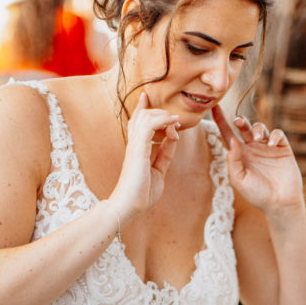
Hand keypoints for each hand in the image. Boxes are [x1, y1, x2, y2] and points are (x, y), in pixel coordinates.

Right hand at [110, 91, 179, 223]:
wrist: (129, 206)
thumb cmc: (141, 194)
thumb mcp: (159, 172)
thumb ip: (164, 155)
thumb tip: (172, 139)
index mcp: (137, 150)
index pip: (138, 123)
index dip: (144, 109)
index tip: (147, 98)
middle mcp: (134, 144)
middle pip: (141, 116)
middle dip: (158, 111)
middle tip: (175, 118)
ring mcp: (135, 146)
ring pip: (145, 117)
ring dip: (163, 115)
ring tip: (176, 121)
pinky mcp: (138, 149)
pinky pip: (149, 125)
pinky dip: (162, 121)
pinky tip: (174, 124)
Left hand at [212, 105, 303, 213]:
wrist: (279, 203)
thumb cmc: (257, 195)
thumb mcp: (239, 180)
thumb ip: (233, 161)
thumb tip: (232, 140)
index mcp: (240, 155)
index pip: (228, 135)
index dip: (221, 121)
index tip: (214, 107)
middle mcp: (253, 149)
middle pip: (244, 127)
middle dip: (240, 121)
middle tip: (238, 122)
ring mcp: (268, 147)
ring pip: (260, 128)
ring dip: (256, 128)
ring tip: (257, 138)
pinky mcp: (282, 148)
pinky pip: (277, 134)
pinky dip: (274, 135)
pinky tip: (269, 144)